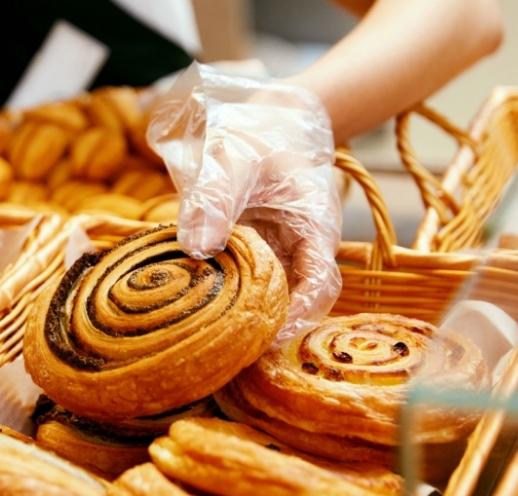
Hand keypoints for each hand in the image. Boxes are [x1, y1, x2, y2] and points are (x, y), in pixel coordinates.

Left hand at [147, 63, 340, 344]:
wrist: (266, 117)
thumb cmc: (258, 131)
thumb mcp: (233, 157)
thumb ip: (215, 199)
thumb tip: (196, 248)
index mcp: (315, 226)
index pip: (321, 285)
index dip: (299, 316)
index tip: (268, 337)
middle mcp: (303, 248)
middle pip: (298, 305)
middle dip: (267, 331)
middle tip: (227, 355)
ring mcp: (280, 254)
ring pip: (271, 300)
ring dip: (245, 320)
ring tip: (210, 345)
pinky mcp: (255, 255)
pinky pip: (245, 286)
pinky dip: (225, 300)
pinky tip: (196, 312)